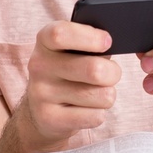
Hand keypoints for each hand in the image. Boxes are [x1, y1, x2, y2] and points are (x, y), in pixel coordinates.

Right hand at [10, 20, 119, 152]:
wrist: (41, 110)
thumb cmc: (68, 71)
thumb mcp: (72, 49)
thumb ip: (91, 43)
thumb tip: (113, 46)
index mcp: (44, 41)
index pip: (61, 34)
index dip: (90, 38)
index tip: (107, 42)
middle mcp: (39, 65)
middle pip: (95, 70)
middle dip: (113, 73)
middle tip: (108, 74)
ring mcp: (41, 93)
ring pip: (102, 95)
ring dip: (106, 95)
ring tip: (93, 93)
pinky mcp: (49, 118)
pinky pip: (96, 116)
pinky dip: (98, 113)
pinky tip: (84, 109)